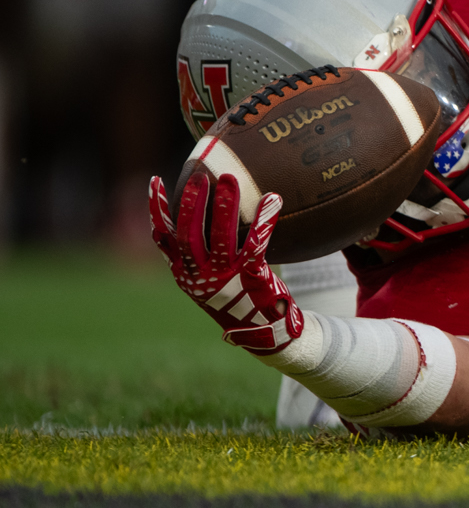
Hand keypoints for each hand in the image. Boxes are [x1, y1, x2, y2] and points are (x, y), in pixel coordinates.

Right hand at [148, 173, 301, 351]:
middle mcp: (200, 275)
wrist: (263, 331)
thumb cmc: (235, 298)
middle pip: (189, 235)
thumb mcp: (207, 279)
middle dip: (191, 204)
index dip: (157, 210)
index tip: (155, 181)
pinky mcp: (251, 278)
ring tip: (230, 179)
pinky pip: (256, 243)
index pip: (165, 238)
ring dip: (224, 206)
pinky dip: (263, 220)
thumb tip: (192, 220)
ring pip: (220, 237)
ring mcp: (224, 277)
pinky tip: (273, 199)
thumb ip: (198, 255)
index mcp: (185, 274)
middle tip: (199, 176)